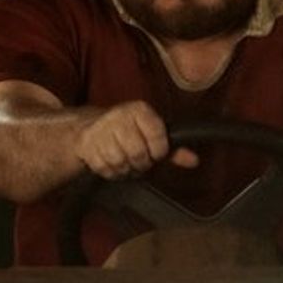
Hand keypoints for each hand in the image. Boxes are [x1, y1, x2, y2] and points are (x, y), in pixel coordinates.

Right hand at [73, 101, 200, 179]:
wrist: (89, 126)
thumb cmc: (127, 131)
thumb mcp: (151, 134)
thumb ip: (173, 149)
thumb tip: (194, 161)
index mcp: (139, 110)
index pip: (158, 137)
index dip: (159, 152)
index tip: (155, 153)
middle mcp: (119, 117)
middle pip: (138, 154)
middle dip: (141, 164)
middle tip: (139, 160)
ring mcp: (101, 131)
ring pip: (121, 163)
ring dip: (126, 169)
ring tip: (126, 162)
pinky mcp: (88, 145)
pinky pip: (106, 169)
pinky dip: (112, 172)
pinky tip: (113, 164)